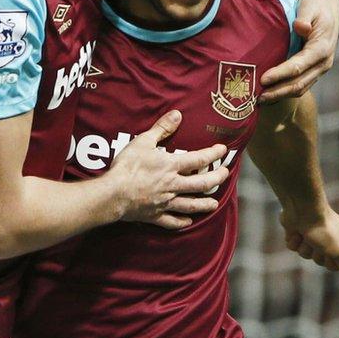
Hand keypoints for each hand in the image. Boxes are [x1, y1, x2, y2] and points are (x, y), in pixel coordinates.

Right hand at [110, 111, 229, 229]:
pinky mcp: (155, 215)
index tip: (224, 150)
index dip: (213, 154)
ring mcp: (165, 202)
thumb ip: (161, 128)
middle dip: (216, 178)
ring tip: (214, 203)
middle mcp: (173, 185)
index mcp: (171, 166)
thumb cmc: (127, 166)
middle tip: (225, 174)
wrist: (113, 193)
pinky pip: (172, 221)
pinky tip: (188, 222)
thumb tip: (177, 115)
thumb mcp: (143, 141)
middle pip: (202, 184)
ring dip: (204, 204)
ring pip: (191, 205)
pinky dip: (181, 222)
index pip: (199, 159)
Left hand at [260, 0, 338, 103]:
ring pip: (300, 88)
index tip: (263, 79)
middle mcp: (324, 62)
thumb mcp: (311, 5)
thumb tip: (301, 27)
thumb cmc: (314, 2)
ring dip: (280, 95)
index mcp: (323, 47)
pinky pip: (300, 85)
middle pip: (299, 84)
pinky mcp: (314, 70)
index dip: (280, 74)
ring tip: (260, 100)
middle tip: (257, 97)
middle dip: (278, 91)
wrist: (325, 3)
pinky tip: (269, 93)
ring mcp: (319, 68)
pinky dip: (284, 91)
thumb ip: (305, 17)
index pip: (298, 66)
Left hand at [281, 205, 338, 274]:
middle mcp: (329, 237)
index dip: (330, 261)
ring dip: (304, 247)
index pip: (337, 265)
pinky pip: (293, 246)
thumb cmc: (324, 230)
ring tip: (306, 235)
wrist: (302, 209)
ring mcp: (312, 234)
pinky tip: (296, 231)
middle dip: (316, 254)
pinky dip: (294, 241)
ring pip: (305, 254)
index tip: (330, 251)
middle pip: (320, 261)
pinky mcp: (298, 232)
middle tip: (317, 242)